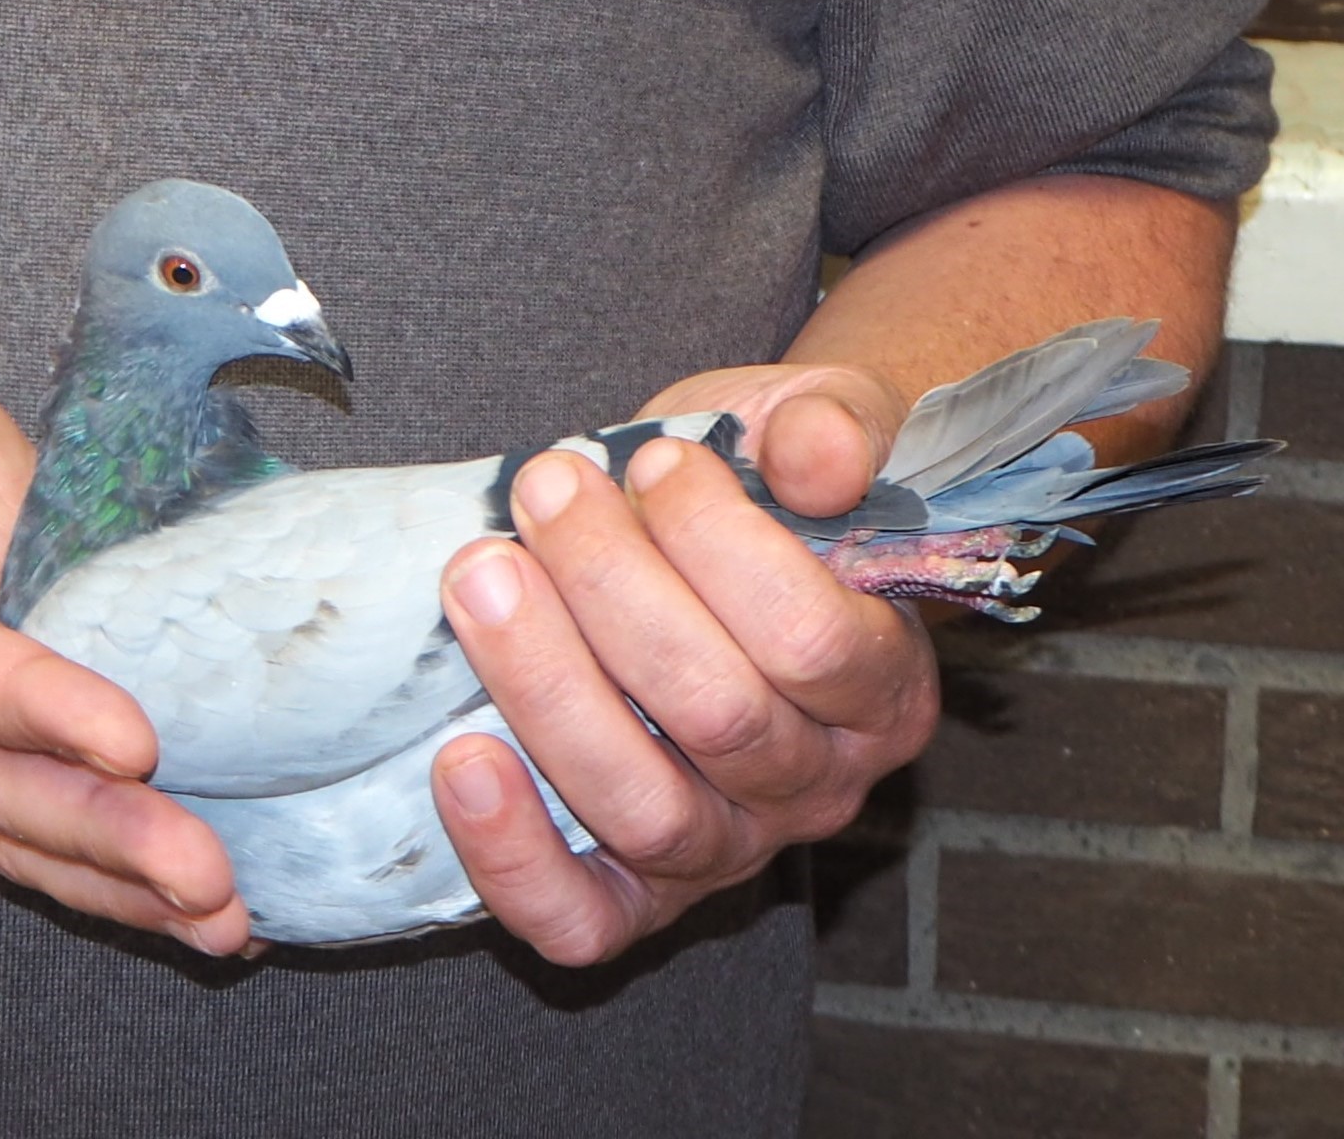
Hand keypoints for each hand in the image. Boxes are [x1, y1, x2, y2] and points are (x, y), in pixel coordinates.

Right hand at [0, 260, 251, 955]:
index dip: (29, 707)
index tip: (131, 739)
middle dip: (102, 833)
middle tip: (211, 884)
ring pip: (32, 799)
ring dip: (126, 866)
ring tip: (227, 920)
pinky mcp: (10, 633)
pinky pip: (65, 756)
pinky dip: (132, 818)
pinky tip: (218, 852)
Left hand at [431, 358, 936, 965]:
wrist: (720, 543)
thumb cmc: (764, 482)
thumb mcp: (813, 425)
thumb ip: (832, 429)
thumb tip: (816, 457)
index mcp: (884, 685)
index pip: (813, 642)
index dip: (722, 545)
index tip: (654, 456)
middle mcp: (817, 788)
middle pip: (719, 719)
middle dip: (612, 587)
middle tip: (546, 485)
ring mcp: (726, 850)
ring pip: (645, 809)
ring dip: (548, 686)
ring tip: (480, 573)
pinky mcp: (635, 893)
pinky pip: (582, 918)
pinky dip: (516, 856)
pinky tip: (460, 759)